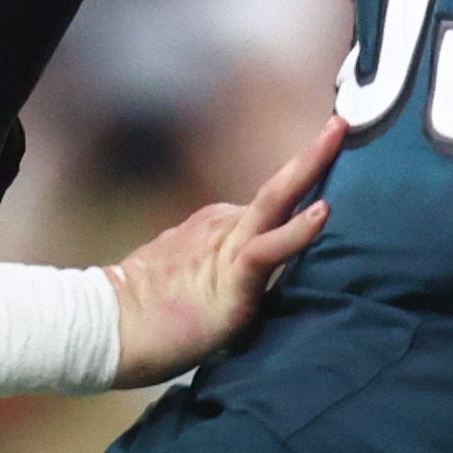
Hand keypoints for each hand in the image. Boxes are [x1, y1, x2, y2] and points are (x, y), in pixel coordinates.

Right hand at [105, 115, 343, 384]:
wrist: (113, 330)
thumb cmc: (155, 315)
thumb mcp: (198, 280)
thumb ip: (229, 271)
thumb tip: (254, 278)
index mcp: (219, 229)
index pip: (272, 204)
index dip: (305, 181)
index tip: (333, 151)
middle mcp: (224, 228)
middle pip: (277, 189)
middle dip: (312, 153)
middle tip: (340, 122)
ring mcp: (226, 246)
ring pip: (275, 202)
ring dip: (309, 167)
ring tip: (337, 133)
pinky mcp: (231, 276)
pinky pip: (267, 248)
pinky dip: (297, 230)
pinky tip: (323, 211)